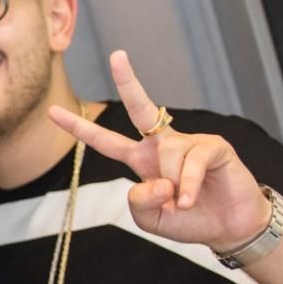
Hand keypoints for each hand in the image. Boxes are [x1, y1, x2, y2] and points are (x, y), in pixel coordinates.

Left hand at [48, 50, 270, 252]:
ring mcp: (188, 142)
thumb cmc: (191, 220)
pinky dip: (188, 186)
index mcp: (141, 160)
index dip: (80, 129)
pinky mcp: (213, 146)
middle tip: (116, 55)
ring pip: (166, 155)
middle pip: (141, 108)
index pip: (106, 142)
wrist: (230, 228)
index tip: (53, 112)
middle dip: (128, 80)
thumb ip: (139, 204)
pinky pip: (191, 163)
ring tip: (185, 202)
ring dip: (172, 185)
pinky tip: (190, 200)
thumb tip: (155, 180)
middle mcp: (163, 145)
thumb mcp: (152, 220)